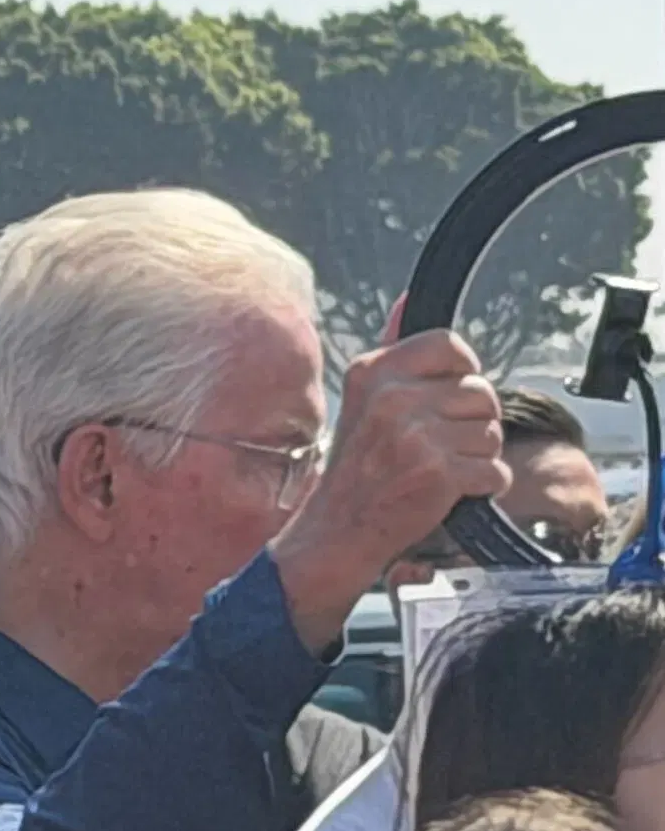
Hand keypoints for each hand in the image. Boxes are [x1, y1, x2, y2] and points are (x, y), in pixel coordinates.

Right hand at [271, 329, 508, 651]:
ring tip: (438, 468)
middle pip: (481, 393)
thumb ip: (392, 349)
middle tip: (434, 447)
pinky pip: (495, 470)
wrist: (336, 532)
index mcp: (373, 373)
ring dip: (477, 456)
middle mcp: (392, 399)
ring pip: (492, 433)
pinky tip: (448, 491)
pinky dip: (482, 486)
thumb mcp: (363, 400)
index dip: (462, 374)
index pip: (451, 346)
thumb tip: (410, 299)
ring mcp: (415, 437)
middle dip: (471, 424)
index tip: (444, 400)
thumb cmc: (358, 468)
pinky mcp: (438, 474)